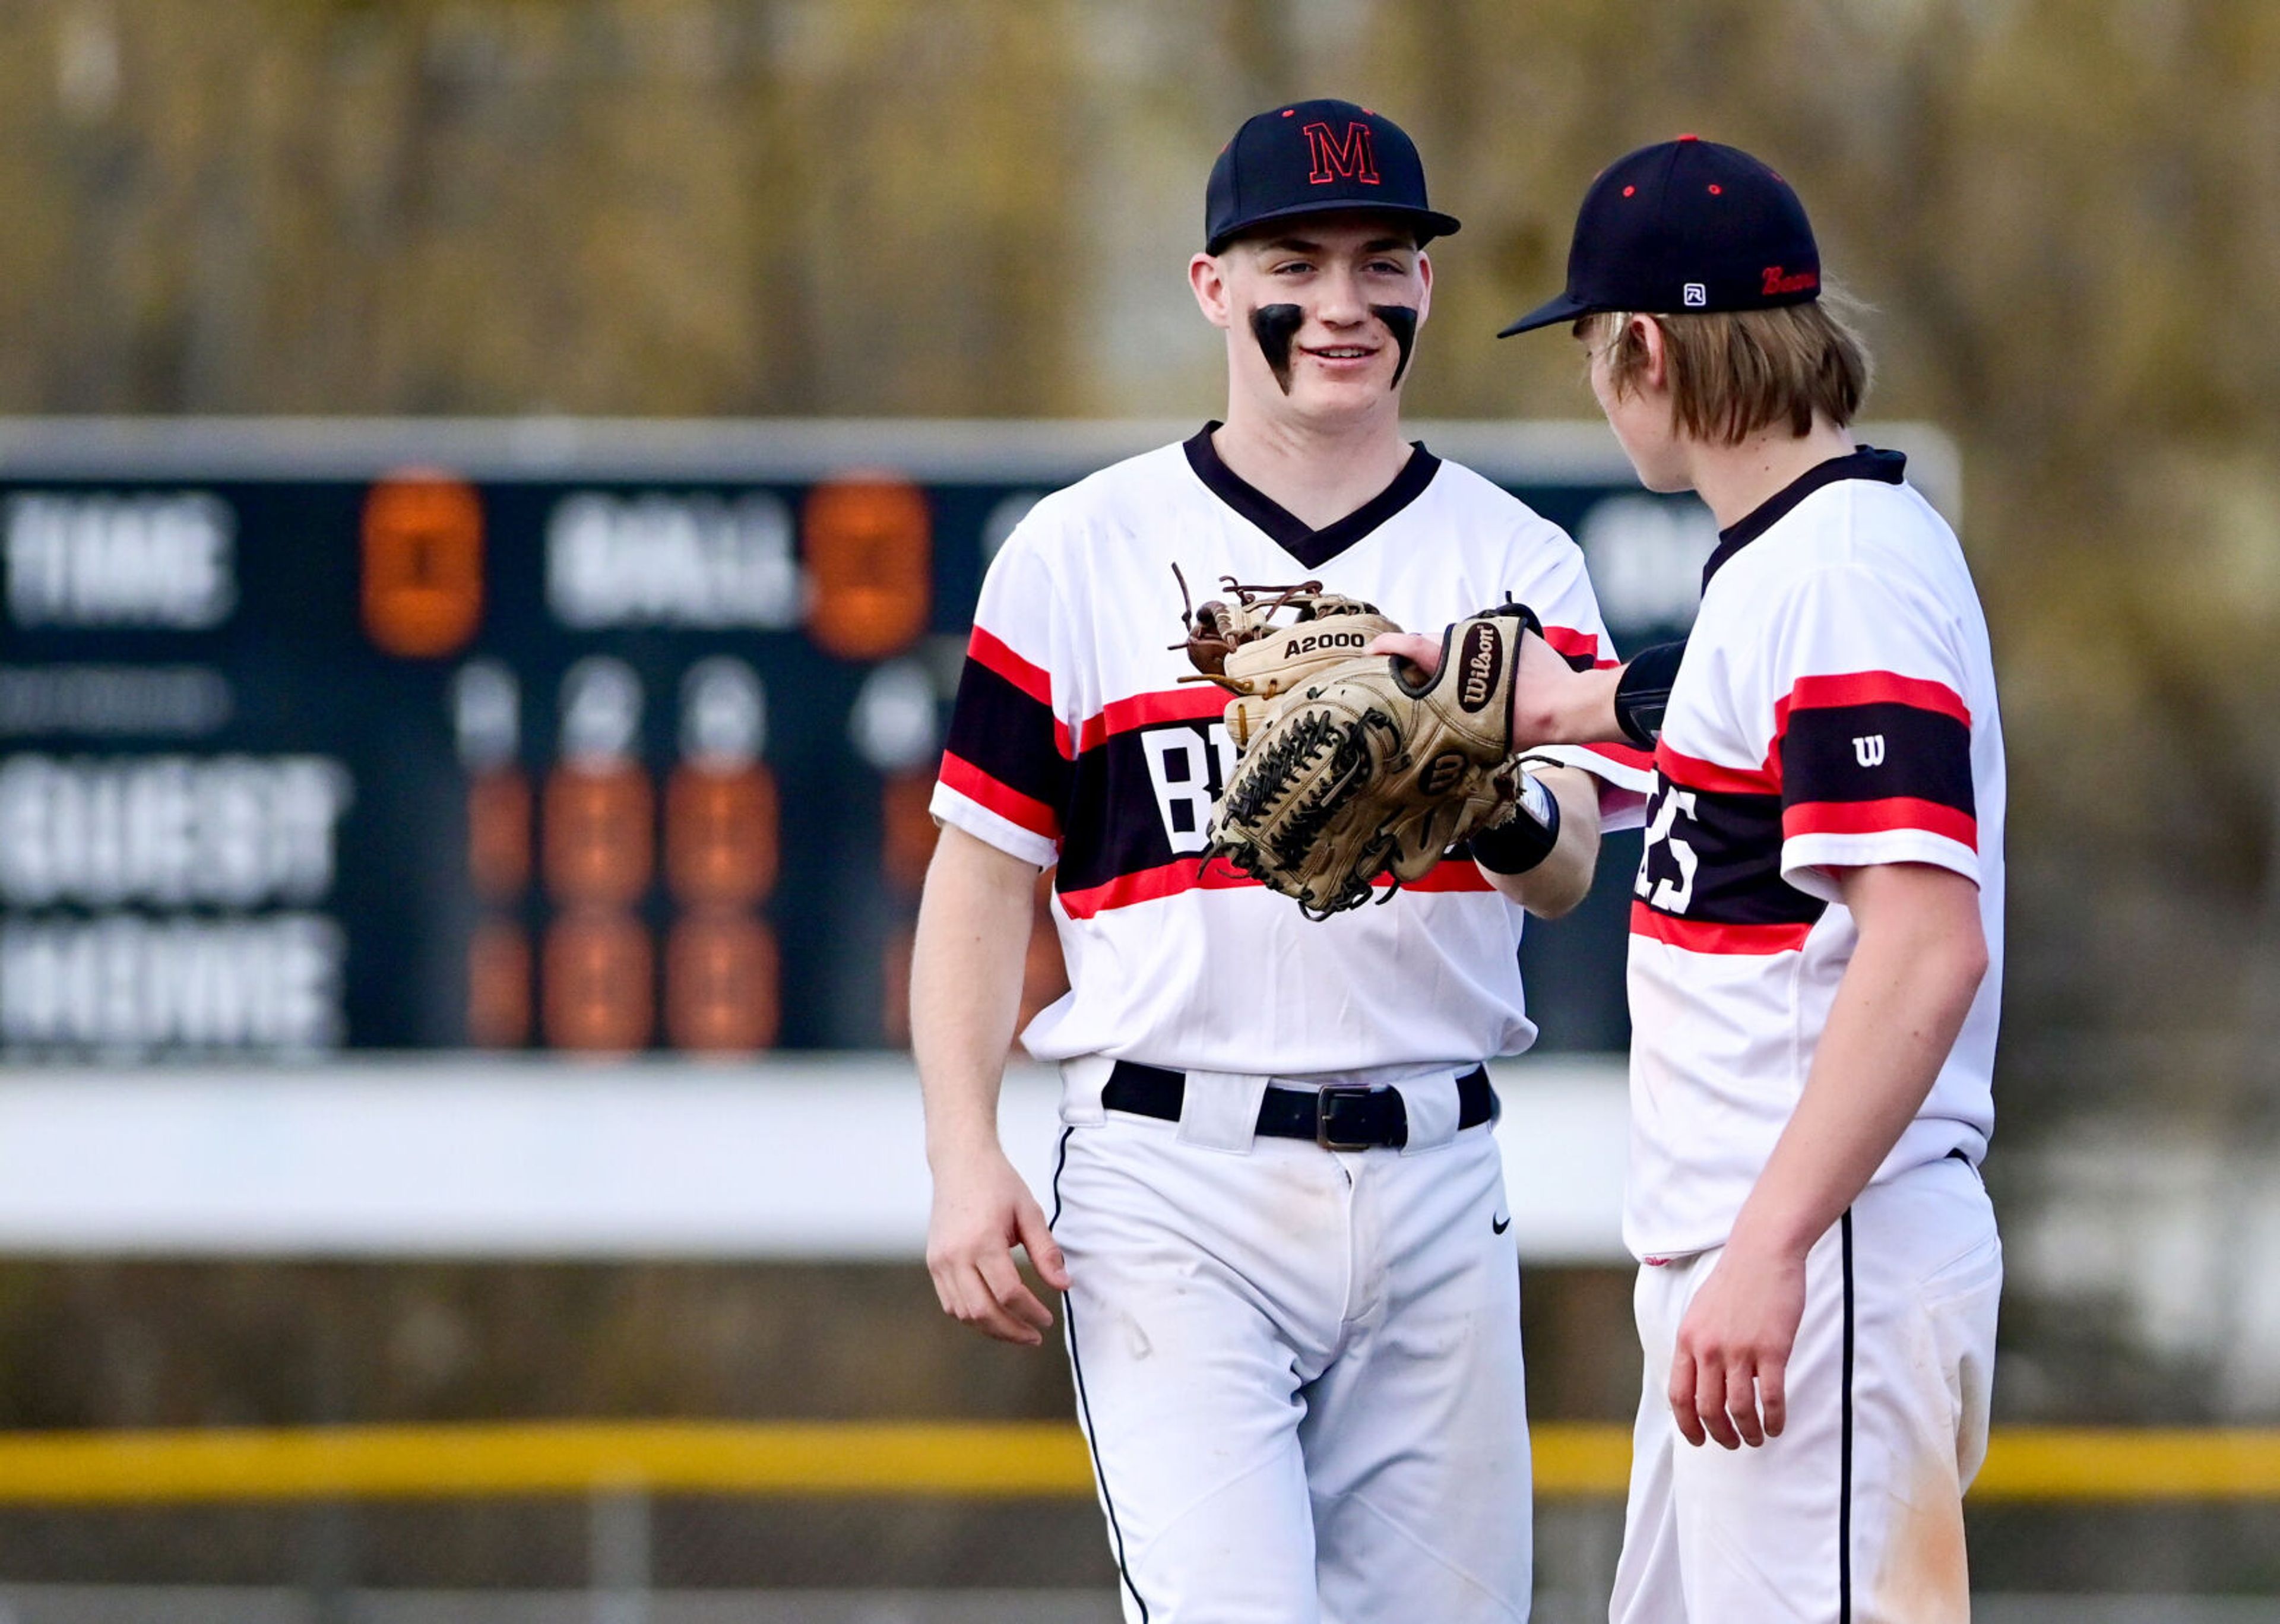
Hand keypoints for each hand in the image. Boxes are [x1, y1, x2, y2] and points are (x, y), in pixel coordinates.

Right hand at [925, 1142, 1071, 1345]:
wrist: (960, 1162)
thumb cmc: (998, 1183)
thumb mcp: (1029, 1212)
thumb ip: (1046, 1252)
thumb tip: (1063, 1286)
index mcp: (982, 1241)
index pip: (1008, 1293)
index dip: (1031, 1312)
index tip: (1048, 1319)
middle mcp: (955, 1255)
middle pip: (983, 1311)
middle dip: (1011, 1331)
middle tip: (1035, 1336)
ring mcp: (940, 1261)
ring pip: (963, 1313)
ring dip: (991, 1329)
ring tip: (1017, 1330)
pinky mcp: (934, 1263)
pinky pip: (951, 1303)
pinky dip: (972, 1316)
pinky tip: (994, 1315)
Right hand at [1369, 628, 1610, 748]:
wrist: (1565, 705)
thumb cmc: (1521, 724)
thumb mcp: (1477, 729)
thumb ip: (1453, 714)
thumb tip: (1436, 720)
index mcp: (1455, 664)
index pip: (1413, 645)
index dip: (1389, 646)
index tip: (1371, 651)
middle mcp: (1470, 643)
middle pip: (1434, 642)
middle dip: (1421, 656)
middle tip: (1417, 677)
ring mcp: (1494, 635)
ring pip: (1462, 641)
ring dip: (1455, 656)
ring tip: (1460, 680)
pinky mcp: (1515, 633)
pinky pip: (1488, 640)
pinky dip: (1483, 654)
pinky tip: (1492, 673)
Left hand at [1668, 1238, 1807, 1448]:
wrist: (1762, 1252)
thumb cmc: (1733, 1282)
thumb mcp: (1699, 1312)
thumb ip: (1695, 1345)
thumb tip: (1695, 1380)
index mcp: (1688, 1340)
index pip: (1679, 1396)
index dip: (1687, 1425)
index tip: (1699, 1441)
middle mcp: (1709, 1348)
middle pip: (1707, 1409)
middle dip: (1719, 1434)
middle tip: (1733, 1443)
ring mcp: (1740, 1350)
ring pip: (1739, 1409)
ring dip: (1748, 1432)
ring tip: (1756, 1439)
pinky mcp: (1771, 1349)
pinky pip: (1771, 1397)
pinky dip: (1773, 1419)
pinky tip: (1777, 1426)